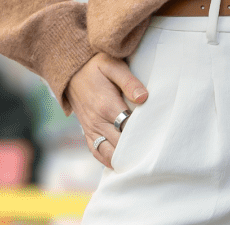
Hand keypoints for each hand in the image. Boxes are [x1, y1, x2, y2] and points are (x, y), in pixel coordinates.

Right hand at [67, 52, 146, 169]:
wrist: (71, 70)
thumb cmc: (96, 66)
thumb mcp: (113, 65)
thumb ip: (129, 81)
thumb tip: (144, 98)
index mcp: (106, 105)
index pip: (129, 126)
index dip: (144, 134)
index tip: (159, 137)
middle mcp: (97, 121)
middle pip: (120, 143)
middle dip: (136, 149)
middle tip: (156, 155)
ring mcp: (91, 128)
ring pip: (107, 152)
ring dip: (122, 159)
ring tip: (141, 163)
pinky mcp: (87, 132)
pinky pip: (96, 151)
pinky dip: (108, 160)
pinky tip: (122, 164)